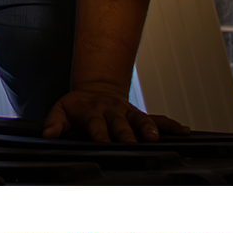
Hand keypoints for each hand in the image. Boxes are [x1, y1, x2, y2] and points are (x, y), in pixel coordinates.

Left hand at [38, 85, 176, 144]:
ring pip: (140, 120)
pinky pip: (158, 119)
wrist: (96, 89)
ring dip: (148, 128)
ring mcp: (128, 114)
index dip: (99, 132)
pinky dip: (171, 125)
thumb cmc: (77, 106)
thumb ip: (54, 122)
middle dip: (126, 133)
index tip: (103, 141)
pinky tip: (185, 131)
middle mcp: (113, 113)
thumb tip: (47, 135)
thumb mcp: (61, 110)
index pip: (96, 124)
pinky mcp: (141, 116)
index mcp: (93, 113)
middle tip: (132, 142)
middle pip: (120, 124)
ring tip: (156, 137)